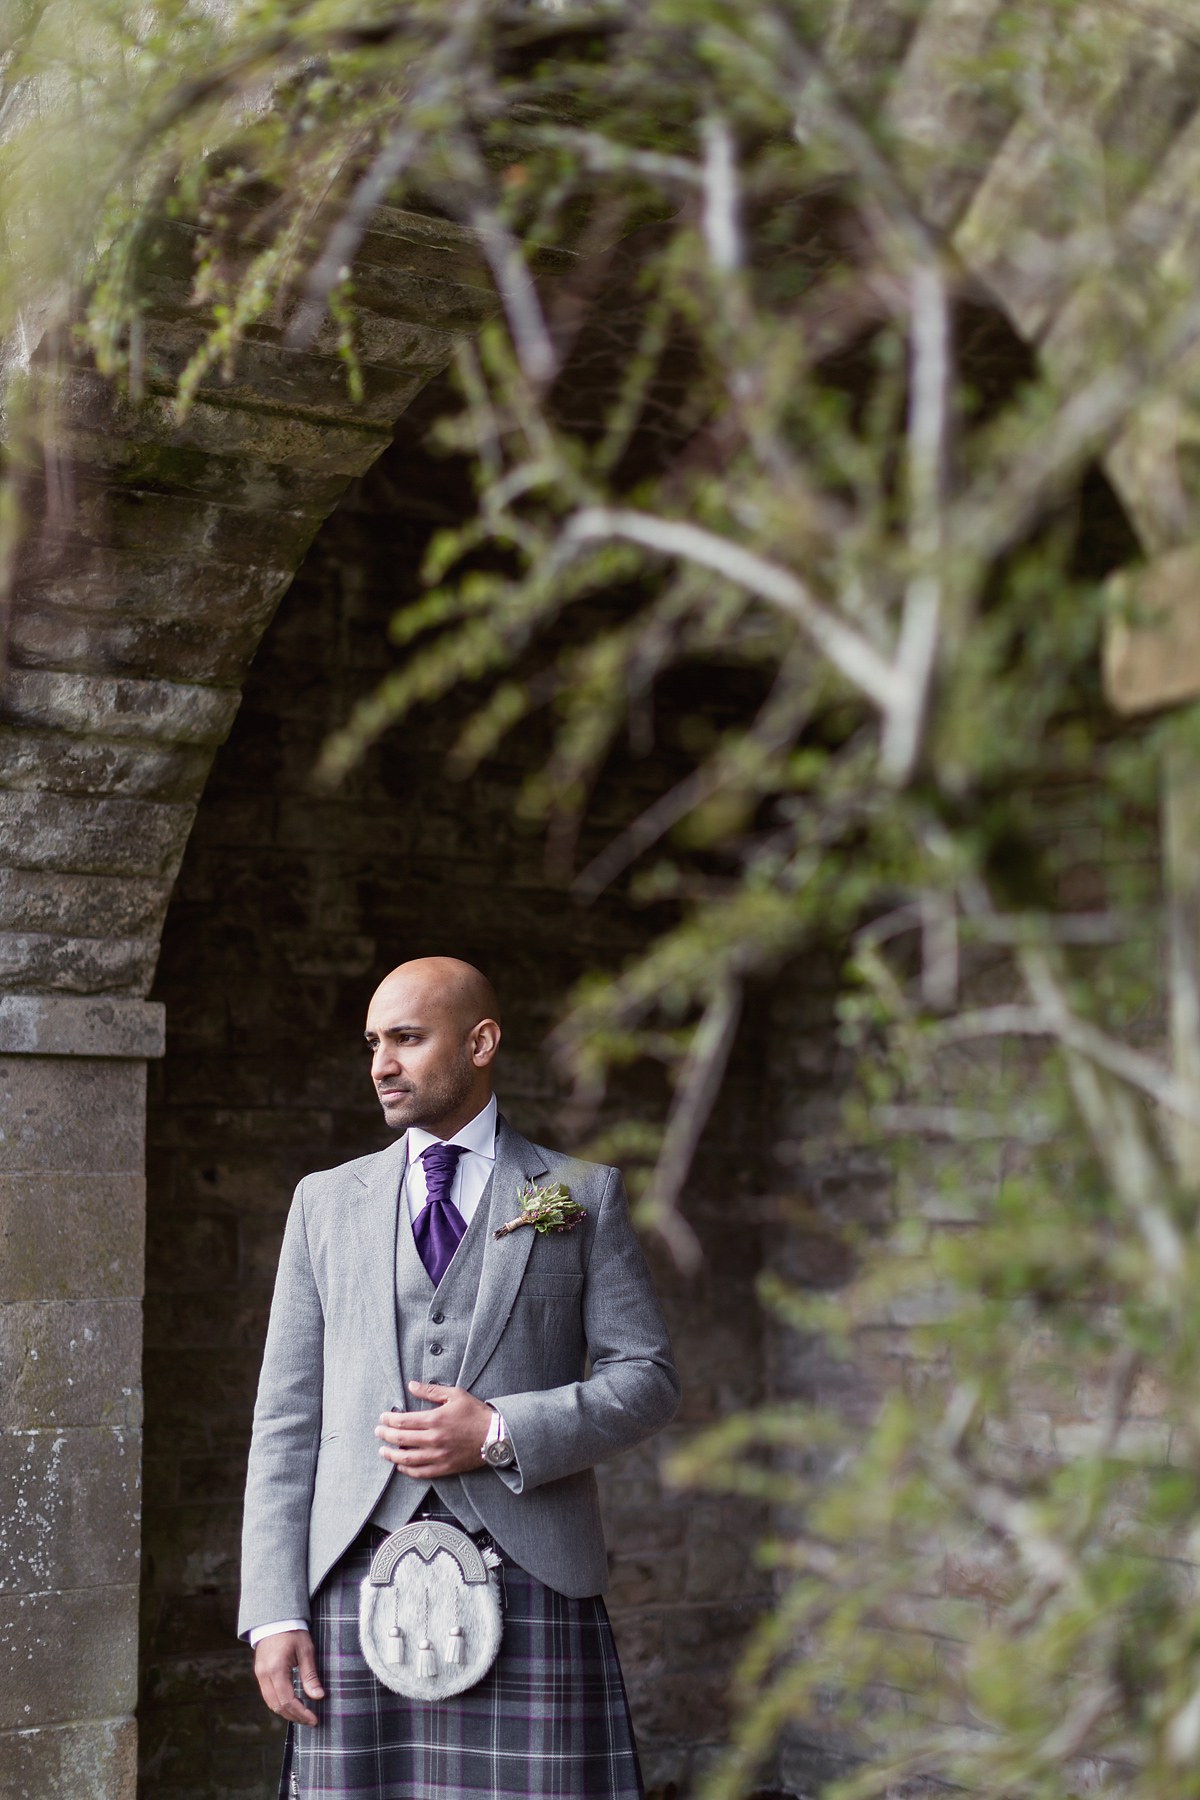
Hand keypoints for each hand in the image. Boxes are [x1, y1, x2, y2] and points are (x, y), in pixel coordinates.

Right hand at [254, 1629, 323, 1726]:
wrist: (276, 1618)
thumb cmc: (293, 1632)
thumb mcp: (306, 1651)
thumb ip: (310, 1675)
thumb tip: (319, 1697)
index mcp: (276, 1669)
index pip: (287, 1701)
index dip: (301, 1713)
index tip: (314, 1719)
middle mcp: (264, 1675)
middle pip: (277, 1706)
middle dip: (294, 1716)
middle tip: (310, 1720)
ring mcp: (260, 1675)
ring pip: (271, 1703)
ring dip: (286, 1712)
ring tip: (303, 1715)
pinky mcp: (260, 1673)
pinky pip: (268, 1695)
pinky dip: (279, 1703)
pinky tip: (292, 1704)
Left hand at [375, 1381, 491, 1476]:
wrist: (496, 1436)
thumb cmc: (476, 1413)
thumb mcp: (455, 1395)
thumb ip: (431, 1390)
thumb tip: (411, 1385)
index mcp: (435, 1419)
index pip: (403, 1421)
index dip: (389, 1420)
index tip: (382, 1418)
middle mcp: (434, 1439)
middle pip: (400, 1439)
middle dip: (385, 1435)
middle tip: (378, 1432)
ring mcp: (438, 1456)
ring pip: (407, 1459)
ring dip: (391, 1455)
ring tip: (382, 1451)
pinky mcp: (444, 1468)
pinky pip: (420, 1472)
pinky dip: (407, 1470)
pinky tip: (400, 1466)